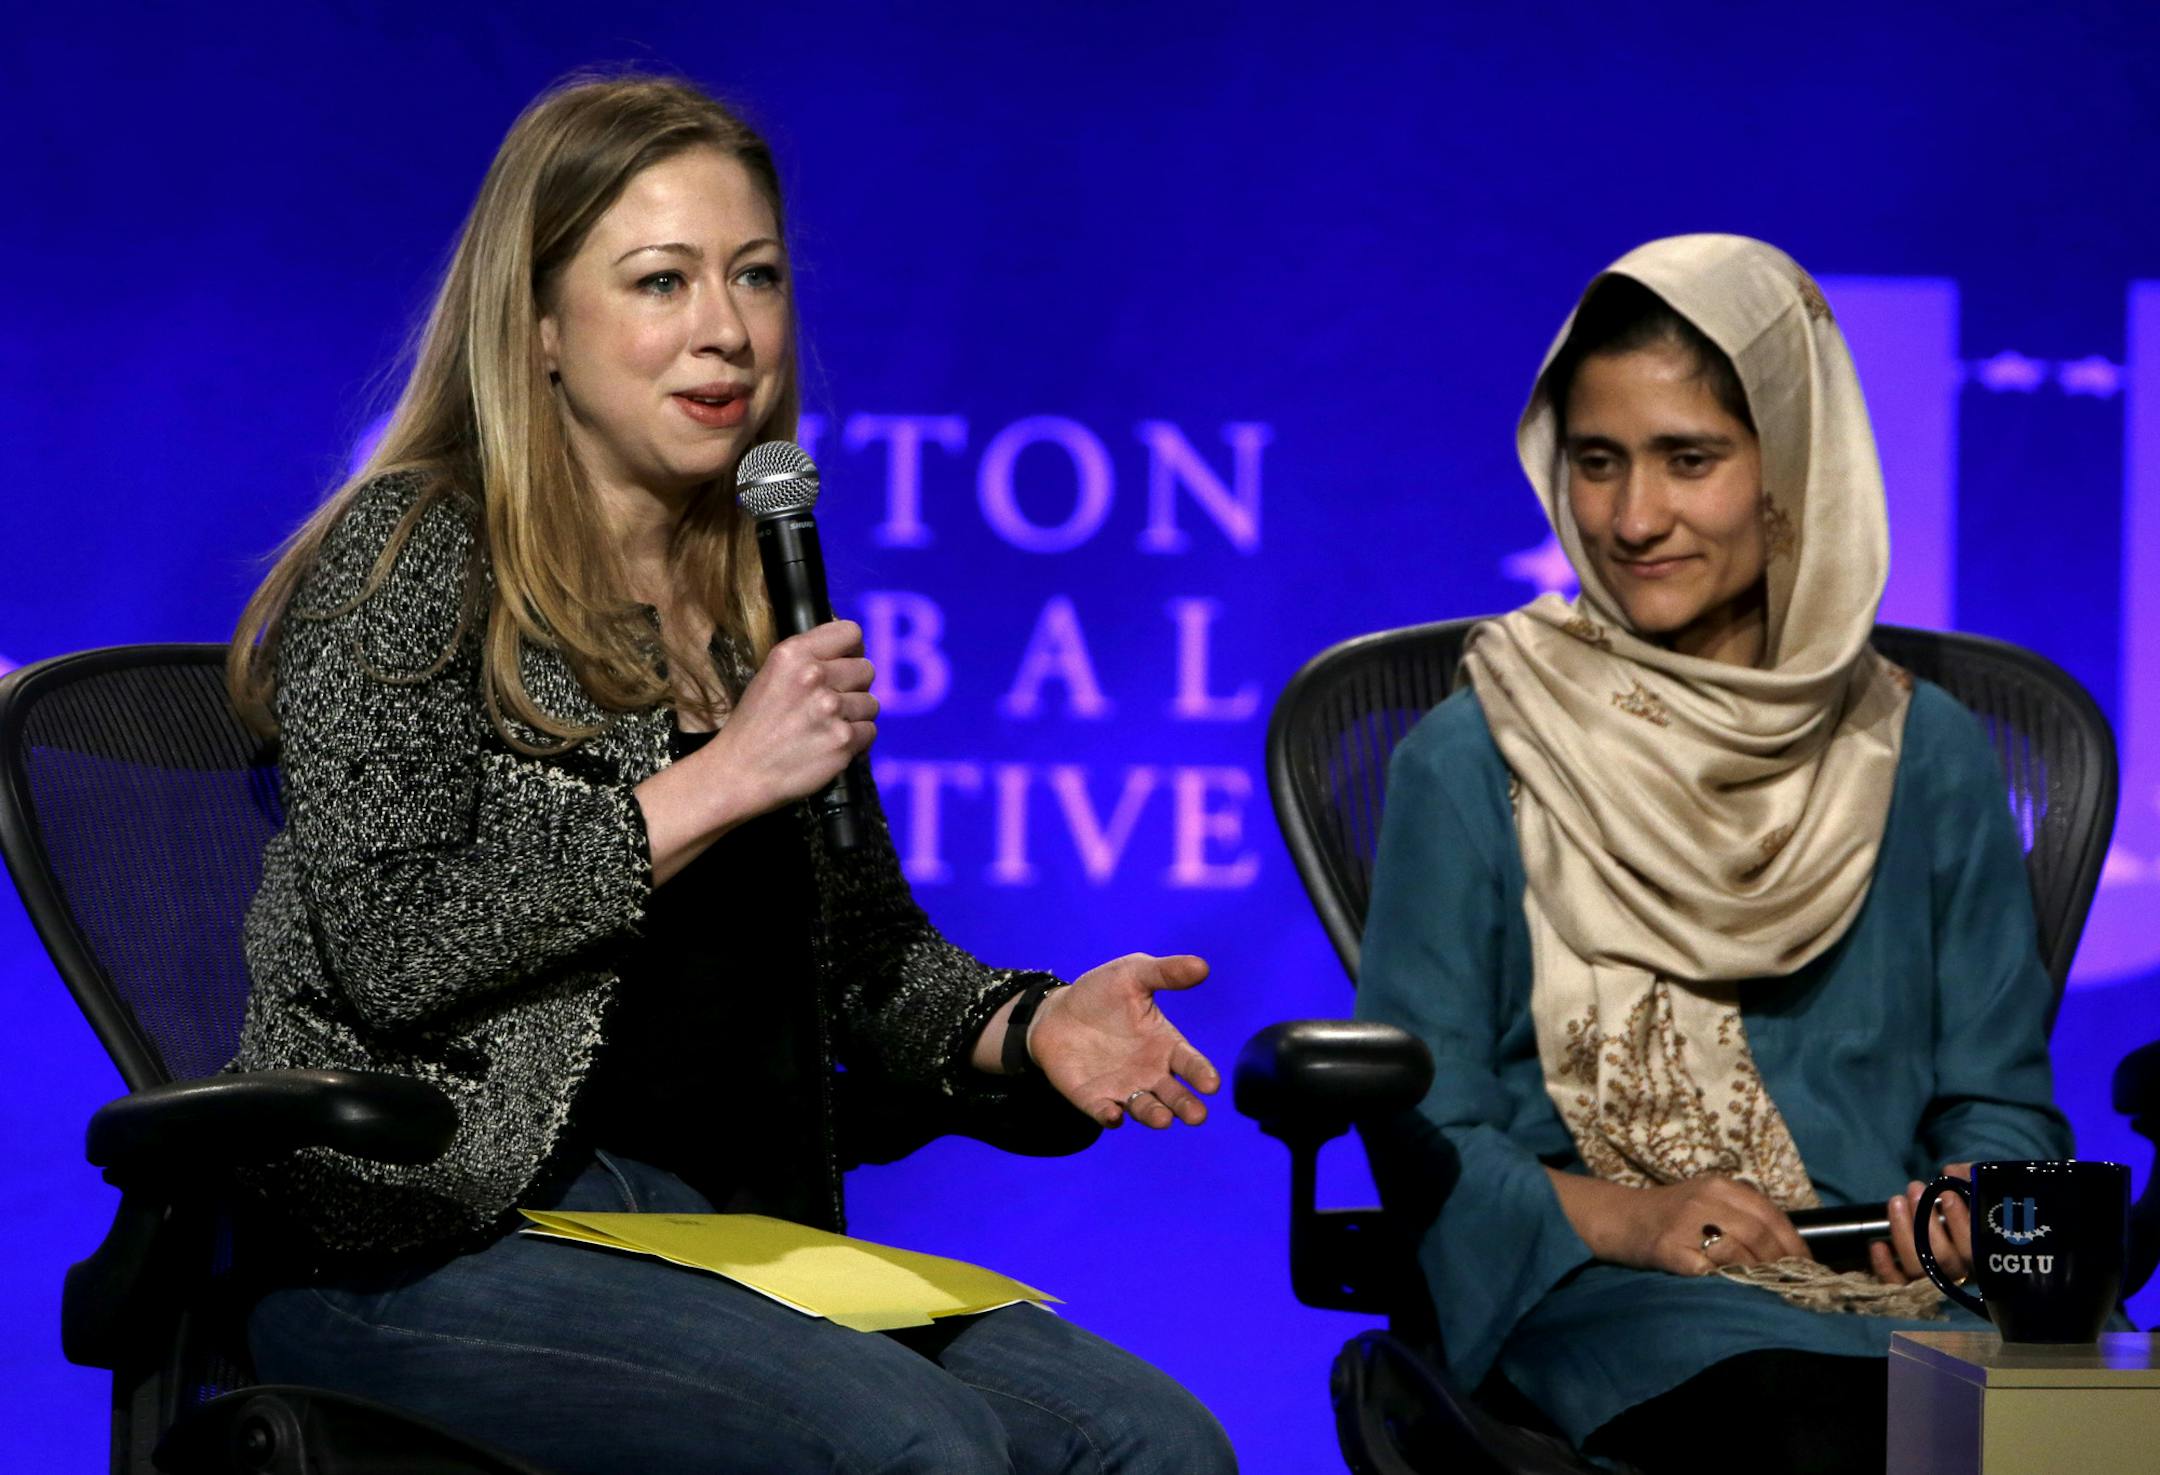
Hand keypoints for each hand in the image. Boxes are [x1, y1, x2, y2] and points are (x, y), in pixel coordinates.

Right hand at [701, 620, 876, 815]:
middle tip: (833, 703)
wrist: (739, 771)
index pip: (850, 632)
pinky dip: (855, 741)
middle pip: (866, 669)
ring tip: (828, 727)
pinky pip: (869, 731)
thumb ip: (807, 660)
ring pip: (871, 703)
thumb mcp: (771, 674)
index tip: (846, 662)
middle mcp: (814, 676)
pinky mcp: (843, 740)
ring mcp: (831, 709)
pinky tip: (831, 744)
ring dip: (855, 716)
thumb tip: (848, 653)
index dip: (853, 649)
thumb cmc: (754, 725)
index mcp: (794, 653)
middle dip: (854, 686)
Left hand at [1027, 954, 1220, 1128]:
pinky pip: (1104, 1112)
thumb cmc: (1102, 993)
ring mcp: (1122, 1089)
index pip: (1190, 1063)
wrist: (1056, 1012)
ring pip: (1144, 1108)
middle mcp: (1150, 1073)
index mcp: (1165, 1045)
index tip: (1211, 1083)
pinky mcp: (1093, 1099)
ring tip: (1163, 1119)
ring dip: (1154, 1115)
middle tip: (1197, 1116)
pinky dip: (1109, 1116)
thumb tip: (1202, 966)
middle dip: (1186, 1106)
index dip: (1202, 1073)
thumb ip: (1166, 973)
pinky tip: (1114, 1115)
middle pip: (1174, 1095)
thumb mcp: (1134, 974)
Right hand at [1552, 1172, 1810, 1277]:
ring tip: (1767, 1289)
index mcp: (1719, 1186)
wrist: (1617, 1217)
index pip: (1770, 1213)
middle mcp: (1704, 1199)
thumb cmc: (1668, 1214)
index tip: (1807, 1265)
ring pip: (1737, 1251)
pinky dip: (1725, 1281)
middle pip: (1758, 1233)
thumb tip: (1787, 1249)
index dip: (1794, 1243)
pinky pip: (1706, 1269)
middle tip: (1791, 1283)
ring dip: (1758, 1274)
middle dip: (1781, 1262)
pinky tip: (1732, 1289)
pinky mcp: (1667, 1248)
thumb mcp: (1706, 1201)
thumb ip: (1741, 1215)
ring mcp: (1684, 1223)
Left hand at [1871, 1162, 1972, 1286]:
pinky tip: (1877, 1245)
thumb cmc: (1968, 1207)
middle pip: (1944, 1258)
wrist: (1949, 1228)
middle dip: (1926, 1220)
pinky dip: (1885, 1267)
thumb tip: (1954, 1172)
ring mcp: (1935, 1281)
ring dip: (1903, 1233)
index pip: (1976, 1247)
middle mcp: (1962, 1272)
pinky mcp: (1910, 1285)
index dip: (1961, 1223)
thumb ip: (1970, 1179)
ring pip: (1918, 1268)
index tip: (1947, 1194)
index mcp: (1984, 1255)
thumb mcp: (1976, 1190)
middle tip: (1915, 1188)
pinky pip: (1897, 1284)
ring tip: (1896, 1201)